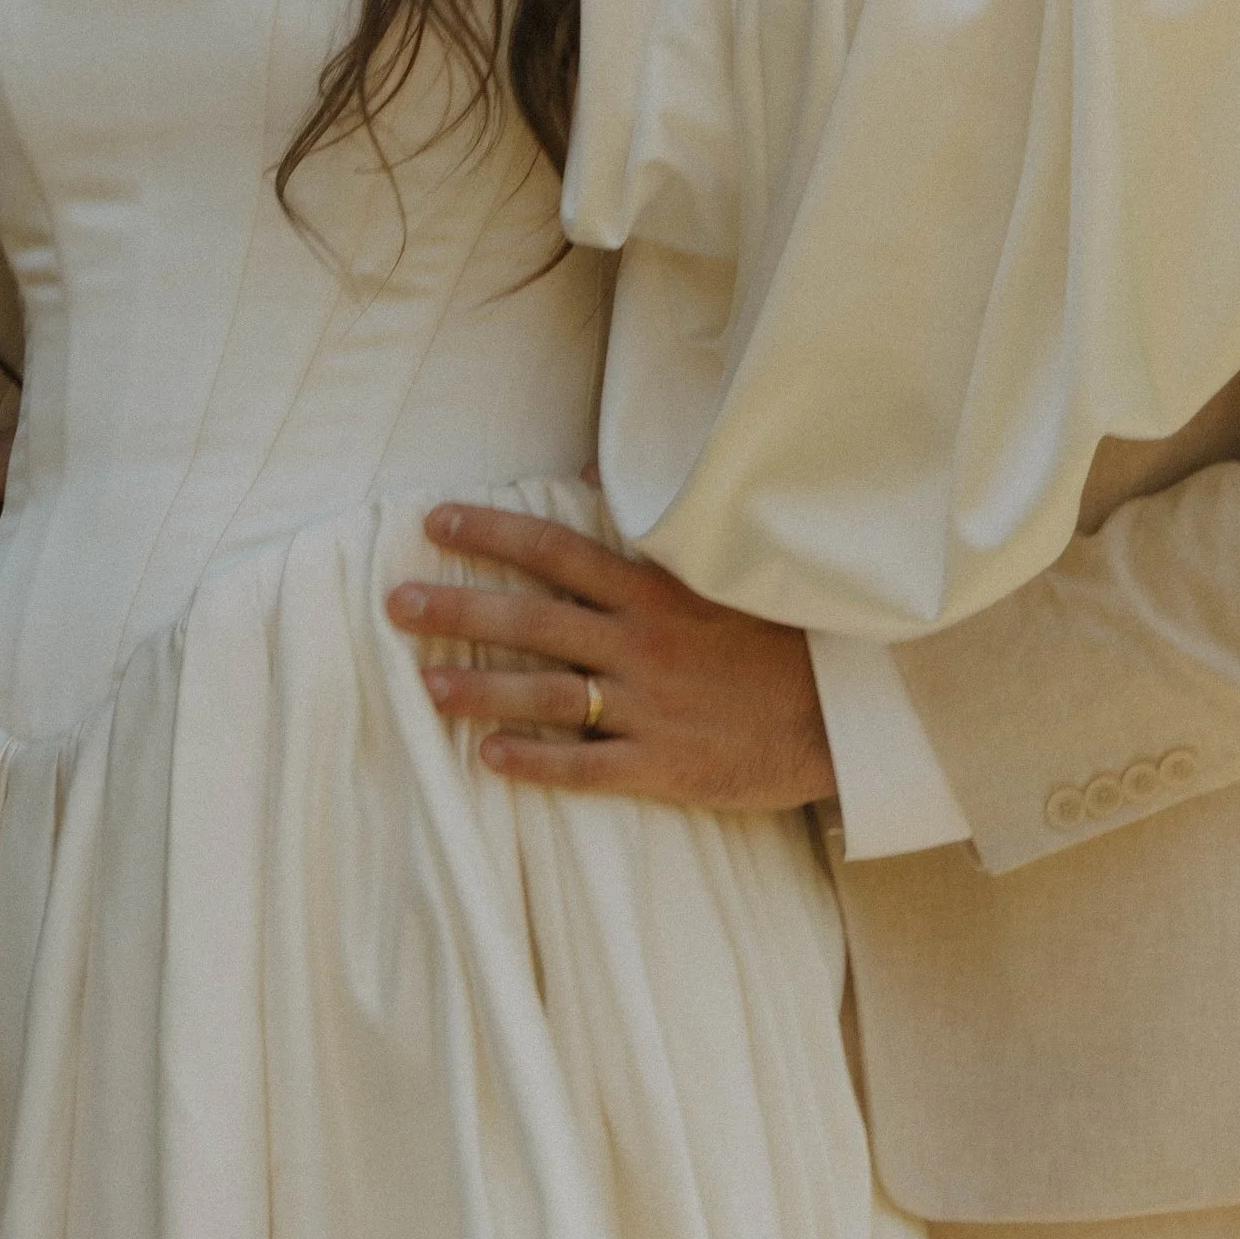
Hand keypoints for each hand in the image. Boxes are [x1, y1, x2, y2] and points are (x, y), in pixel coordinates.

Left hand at [385, 502, 833, 807]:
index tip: (434, 522)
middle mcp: (640, 643)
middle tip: (394, 603)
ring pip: (547, 694)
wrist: (844, 712)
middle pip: (532, 619)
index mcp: (652, 590)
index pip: (555, 551)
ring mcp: (649, 706)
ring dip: (480, 687)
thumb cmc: (782, 633)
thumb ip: (655, 525)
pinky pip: (587, 765)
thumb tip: (597, 472)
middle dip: (458, 608)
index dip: (491, 532)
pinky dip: (535, 762)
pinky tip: (487, 757)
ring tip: (424, 685)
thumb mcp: (723, 568)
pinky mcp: (664, 765)